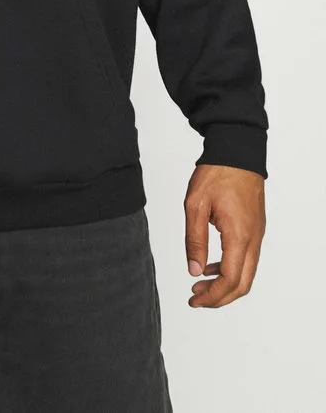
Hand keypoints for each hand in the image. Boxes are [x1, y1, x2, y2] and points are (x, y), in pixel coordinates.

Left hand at [184, 163, 265, 307]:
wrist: (237, 152)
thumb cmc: (217, 173)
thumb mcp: (195, 205)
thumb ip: (195, 240)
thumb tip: (194, 271)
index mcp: (239, 236)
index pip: (230, 280)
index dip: (212, 296)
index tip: (193, 300)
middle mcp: (253, 239)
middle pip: (242, 284)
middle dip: (220, 297)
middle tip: (196, 298)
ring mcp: (257, 234)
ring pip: (246, 273)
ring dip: (225, 284)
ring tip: (199, 283)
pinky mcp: (255, 228)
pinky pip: (247, 258)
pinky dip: (230, 268)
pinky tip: (211, 265)